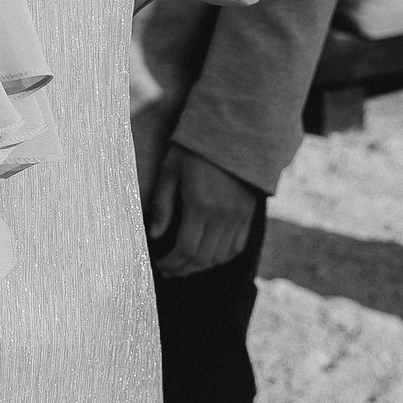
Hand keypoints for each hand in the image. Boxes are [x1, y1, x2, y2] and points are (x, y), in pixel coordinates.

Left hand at [145, 145, 261, 277]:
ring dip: (202, 266)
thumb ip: (162, 203)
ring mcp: (238, 215)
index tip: (160, 265)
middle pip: (203, 257)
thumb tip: (154, 234)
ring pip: (221, 256)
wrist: (233, 132)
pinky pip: (237, 246)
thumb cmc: (194, 147)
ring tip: (185, 267)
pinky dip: (222, 257)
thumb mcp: (170, 169)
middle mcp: (222, 214)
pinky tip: (208, 257)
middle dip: (184, 269)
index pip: (186, 248)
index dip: (172, 262)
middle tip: (169, 271)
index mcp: (200, 204)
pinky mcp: (248, 213)